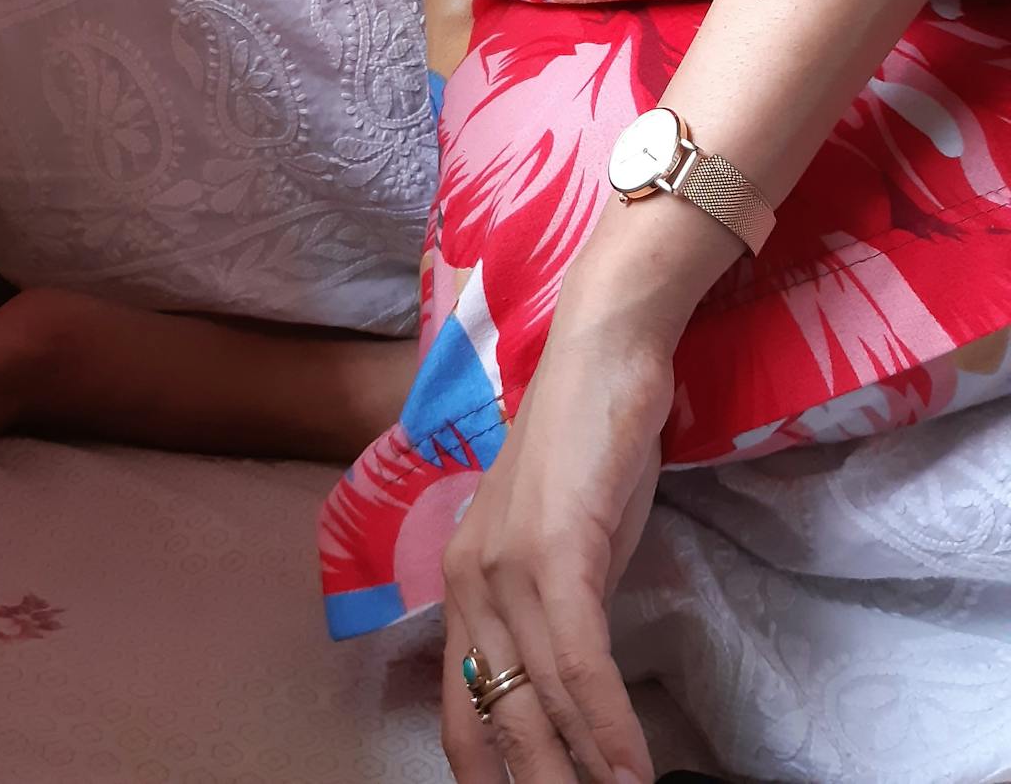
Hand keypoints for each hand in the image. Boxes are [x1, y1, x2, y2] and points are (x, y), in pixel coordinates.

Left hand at [439, 283, 670, 783]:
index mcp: (463, 582)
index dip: (491, 777)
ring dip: (581, 774)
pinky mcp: (555, 551)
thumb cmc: (594, 440)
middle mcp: (469, 581)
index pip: (462, 713)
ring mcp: (506, 565)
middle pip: (497, 723)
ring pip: (539, 703)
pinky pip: (578, 663)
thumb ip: (556, 611)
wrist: (608, 351)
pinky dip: (607, 726)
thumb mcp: (566, 541)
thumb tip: (573, 695)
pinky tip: (632, 772)